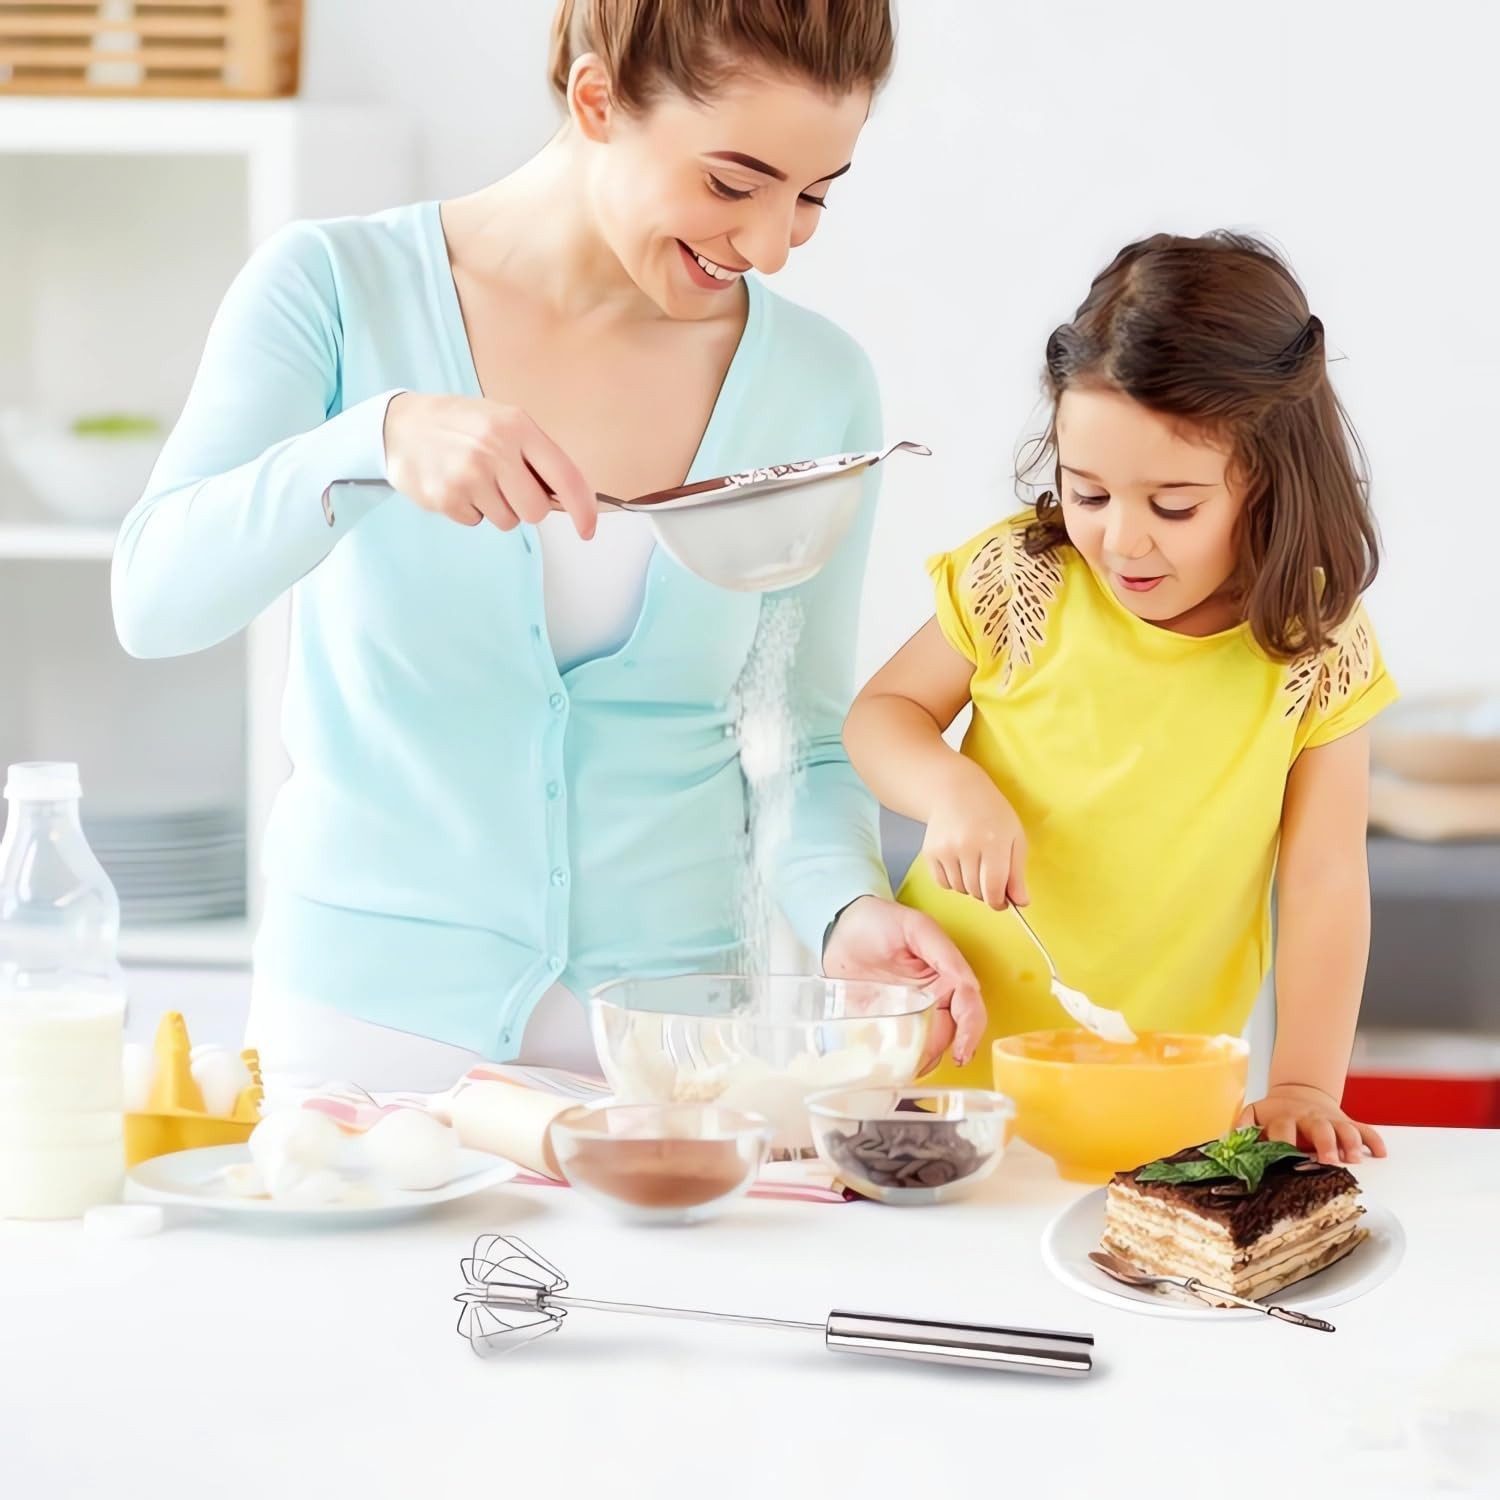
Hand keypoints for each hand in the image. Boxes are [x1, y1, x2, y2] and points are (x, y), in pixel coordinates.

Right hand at [383, 393, 596, 537]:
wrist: (401, 424)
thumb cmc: (462, 426)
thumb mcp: (503, 422)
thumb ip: (535, 456)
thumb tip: (566, 500)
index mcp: (517, 426)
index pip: (565, 476)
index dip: (583, 508)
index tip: (587, 530)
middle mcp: (495, 449)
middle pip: (535, 511)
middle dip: (525, 507)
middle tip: (505, 487)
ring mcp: (469, 474)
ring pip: (507, 521)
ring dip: (495, 509)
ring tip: (475, 481)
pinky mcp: (446, 497)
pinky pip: (476, 522)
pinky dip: (469, 510)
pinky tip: (455, 485)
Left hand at [822, 895, 985, 1069]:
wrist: (838, 928)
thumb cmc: (879, 920)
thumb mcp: (916, 928)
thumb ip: (944, 953)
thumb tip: (968, 986)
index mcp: (946, 980)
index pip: (969, 1011)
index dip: (970, 1033)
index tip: (962, 1052)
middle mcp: (931, 1002)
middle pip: (947, 1036)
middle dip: (938, 1053)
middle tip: (922, 1063)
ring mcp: (907, 1016)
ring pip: (923, 1048)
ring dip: (918, 1061)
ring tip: (903, 1068)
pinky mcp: (881, 1026)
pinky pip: (891, 1050)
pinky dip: (892, 1061)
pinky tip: (885, 1065)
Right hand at [922, 759, 1028, 909]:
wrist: (955, 791)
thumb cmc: (992, 814)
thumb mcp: (1015, 838)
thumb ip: (1018, 873)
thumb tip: (1021, 903)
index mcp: (993, 842)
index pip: (994, 888)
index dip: (999, 901)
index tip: (1003, 901)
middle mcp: (966, 846)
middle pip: (976, 891)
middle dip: (986, 893)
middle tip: (991, 879)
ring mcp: (945, 849)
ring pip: (960, 889)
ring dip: (970, 887)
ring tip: (975, 866)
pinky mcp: (930, 852)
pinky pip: (943, 883)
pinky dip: (953, 881)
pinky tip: (960, 864)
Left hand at [1237, 1084, 1387, 1165]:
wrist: (1298, 1093)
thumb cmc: (1276, 1115)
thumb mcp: (1254, 1115)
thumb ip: (1243, 1128)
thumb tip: (1228, 1143)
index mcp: (1284, 1117)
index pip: (1282, 1128)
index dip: (1284, 1142)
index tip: (1286, 1157)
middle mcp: (1309, 1117)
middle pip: (1318, 1127)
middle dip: (1324, 1143)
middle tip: (1329, 1162)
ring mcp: (1330, 1119)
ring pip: (1344, 1128)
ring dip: (1350, 1142)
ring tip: (1354, 1159)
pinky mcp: (1347, 1123)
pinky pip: (1365, 1129)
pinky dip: (1373, 1140)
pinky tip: (1379, 1153)